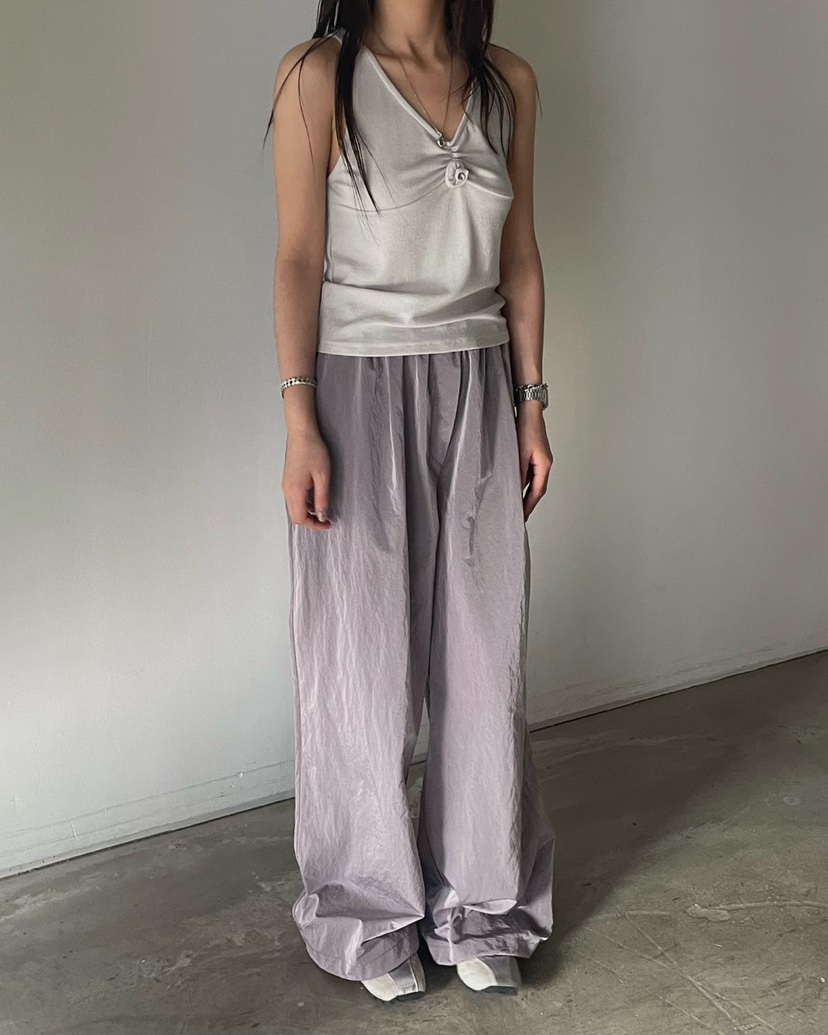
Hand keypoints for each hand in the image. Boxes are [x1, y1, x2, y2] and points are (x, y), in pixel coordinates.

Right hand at [282, 425, 332, 528]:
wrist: (302, 434)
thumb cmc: (312, 450)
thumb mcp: (323, 477)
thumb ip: (322, 498)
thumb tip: (321, 515)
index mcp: (294, 491)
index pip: (300, 518)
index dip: (314, 525)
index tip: (326, 523)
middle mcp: (287, 490)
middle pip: (295, 516)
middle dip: (310, 521)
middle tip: (325, 519)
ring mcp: (286, 485)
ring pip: (294, 508)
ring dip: (307, 512)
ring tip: (322, 508)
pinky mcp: (288, 481)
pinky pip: (294, 499)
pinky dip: (304, 504)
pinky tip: (315, 497)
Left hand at [516, 405, 552, 520]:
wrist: (529, 410)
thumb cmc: (526, 428)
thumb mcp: (519, 454)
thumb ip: (518, 472)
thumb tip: (515, 489)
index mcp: (544, 465)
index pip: (537, 491)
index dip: (529, 505)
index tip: (522, 516)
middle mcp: (545, 464)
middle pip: (538, 488)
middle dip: (529, 503)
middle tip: (520, 516)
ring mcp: (541, 459)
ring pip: (534, 481)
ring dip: (526, 493)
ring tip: (517, 504)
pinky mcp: (535, 454)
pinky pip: (531, 473)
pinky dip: (524, 482)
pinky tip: (516, 485)